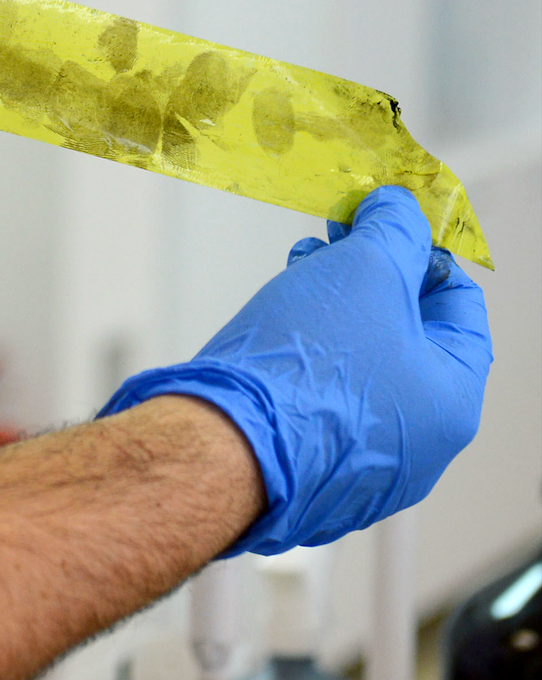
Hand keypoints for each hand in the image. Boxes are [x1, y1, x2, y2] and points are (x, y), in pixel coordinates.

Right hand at [98, 186, 492, 554]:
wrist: (220, 449)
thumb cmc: (303, 370)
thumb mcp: (364, 270)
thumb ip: (393, 230)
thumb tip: (399, 209)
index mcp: (452, 402)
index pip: (458, 306)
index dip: (419, 252)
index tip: (381, 224)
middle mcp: (419, 447)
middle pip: (405, 337)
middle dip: (368, 279)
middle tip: (331, 243)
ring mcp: (363, 466)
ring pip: (360, 368)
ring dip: (333, 314)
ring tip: (295, 278)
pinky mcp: (309, 470)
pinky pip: (321, 402)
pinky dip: (306, 360)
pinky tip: (277, 331)